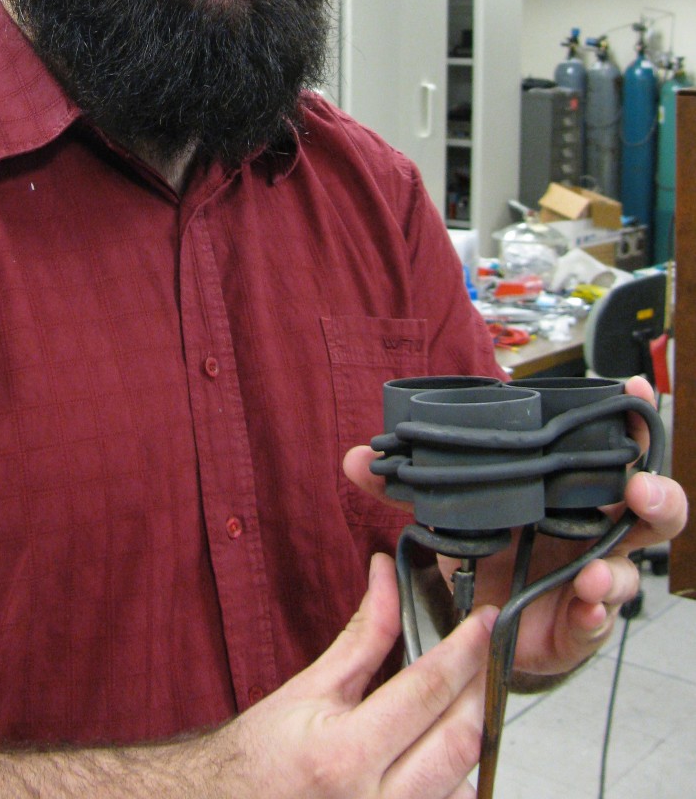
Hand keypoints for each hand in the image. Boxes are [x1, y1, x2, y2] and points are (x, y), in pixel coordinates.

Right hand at [223, 553, 495, 797]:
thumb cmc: (266, 753)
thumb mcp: (311, 686)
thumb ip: (363, 635)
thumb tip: (386, 578)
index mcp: (345, 753)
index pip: (426, 691)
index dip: (463, 650)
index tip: (483, 622)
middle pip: (461, 740)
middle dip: (481, 688)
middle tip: (484, 655)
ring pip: (466, 782)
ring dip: (471, 734)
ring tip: (461, 698)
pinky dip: (457, 776)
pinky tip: (439, 748)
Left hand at [343, 375, 688, 678]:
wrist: (482, 624)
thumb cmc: (485, 554)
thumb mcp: (447, 514)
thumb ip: (405, 488)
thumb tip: (356, 458)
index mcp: (567, 492)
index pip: (610, 448)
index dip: (628, 418)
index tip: (630, 387)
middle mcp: (593, 531)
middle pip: (651, 508)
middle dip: (656, 494)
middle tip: (639, 488)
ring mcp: (594, 578)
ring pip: (632, 570)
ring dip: (619, 570)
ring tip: (593, 574)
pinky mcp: (581, 626)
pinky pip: (598, 622)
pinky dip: (593, 615)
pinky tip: (583, 608)